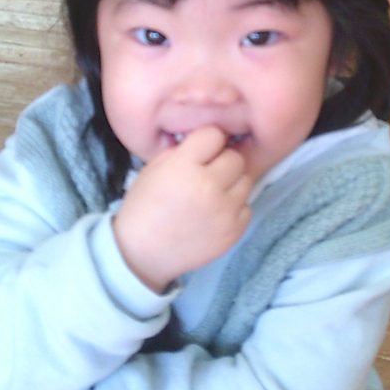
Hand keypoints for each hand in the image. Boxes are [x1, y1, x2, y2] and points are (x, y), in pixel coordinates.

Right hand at [113, 126, 252, 292]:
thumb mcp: (153, 168)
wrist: (142, 254)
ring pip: (245, 181)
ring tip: (212, 194)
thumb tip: (208, 142)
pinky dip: (234, 209)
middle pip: (235, 158)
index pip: (214, 135)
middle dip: (222, 162)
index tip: (202, 151)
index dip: (208, 141)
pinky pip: (247, 207)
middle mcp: (208, 186)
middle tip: (208, 173)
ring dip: (231, 184)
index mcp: (184, 166)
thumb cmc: (144, 208)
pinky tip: (215, 213)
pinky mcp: (234, 231)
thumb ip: (182, 151)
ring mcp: (224, 210)